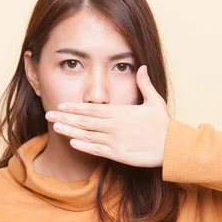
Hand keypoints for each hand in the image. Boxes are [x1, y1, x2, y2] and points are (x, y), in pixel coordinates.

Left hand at [44, 65, 170, 167]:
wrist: (173, 146)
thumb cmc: (164, 125)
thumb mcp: (155, 101)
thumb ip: (145, 84)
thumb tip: (142, 67)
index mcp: (121, 112)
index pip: (93, 108)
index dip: (75, 106)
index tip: (61, 104)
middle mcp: (114, 125)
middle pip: (85, 120)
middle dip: (65, 117)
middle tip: (48, 114)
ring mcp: (115, 140)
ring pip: (87, 135)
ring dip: (70, 130)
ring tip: (55, 127)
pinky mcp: (119, 154)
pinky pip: (97, 150)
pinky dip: (84, 146)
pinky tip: (72, 143)